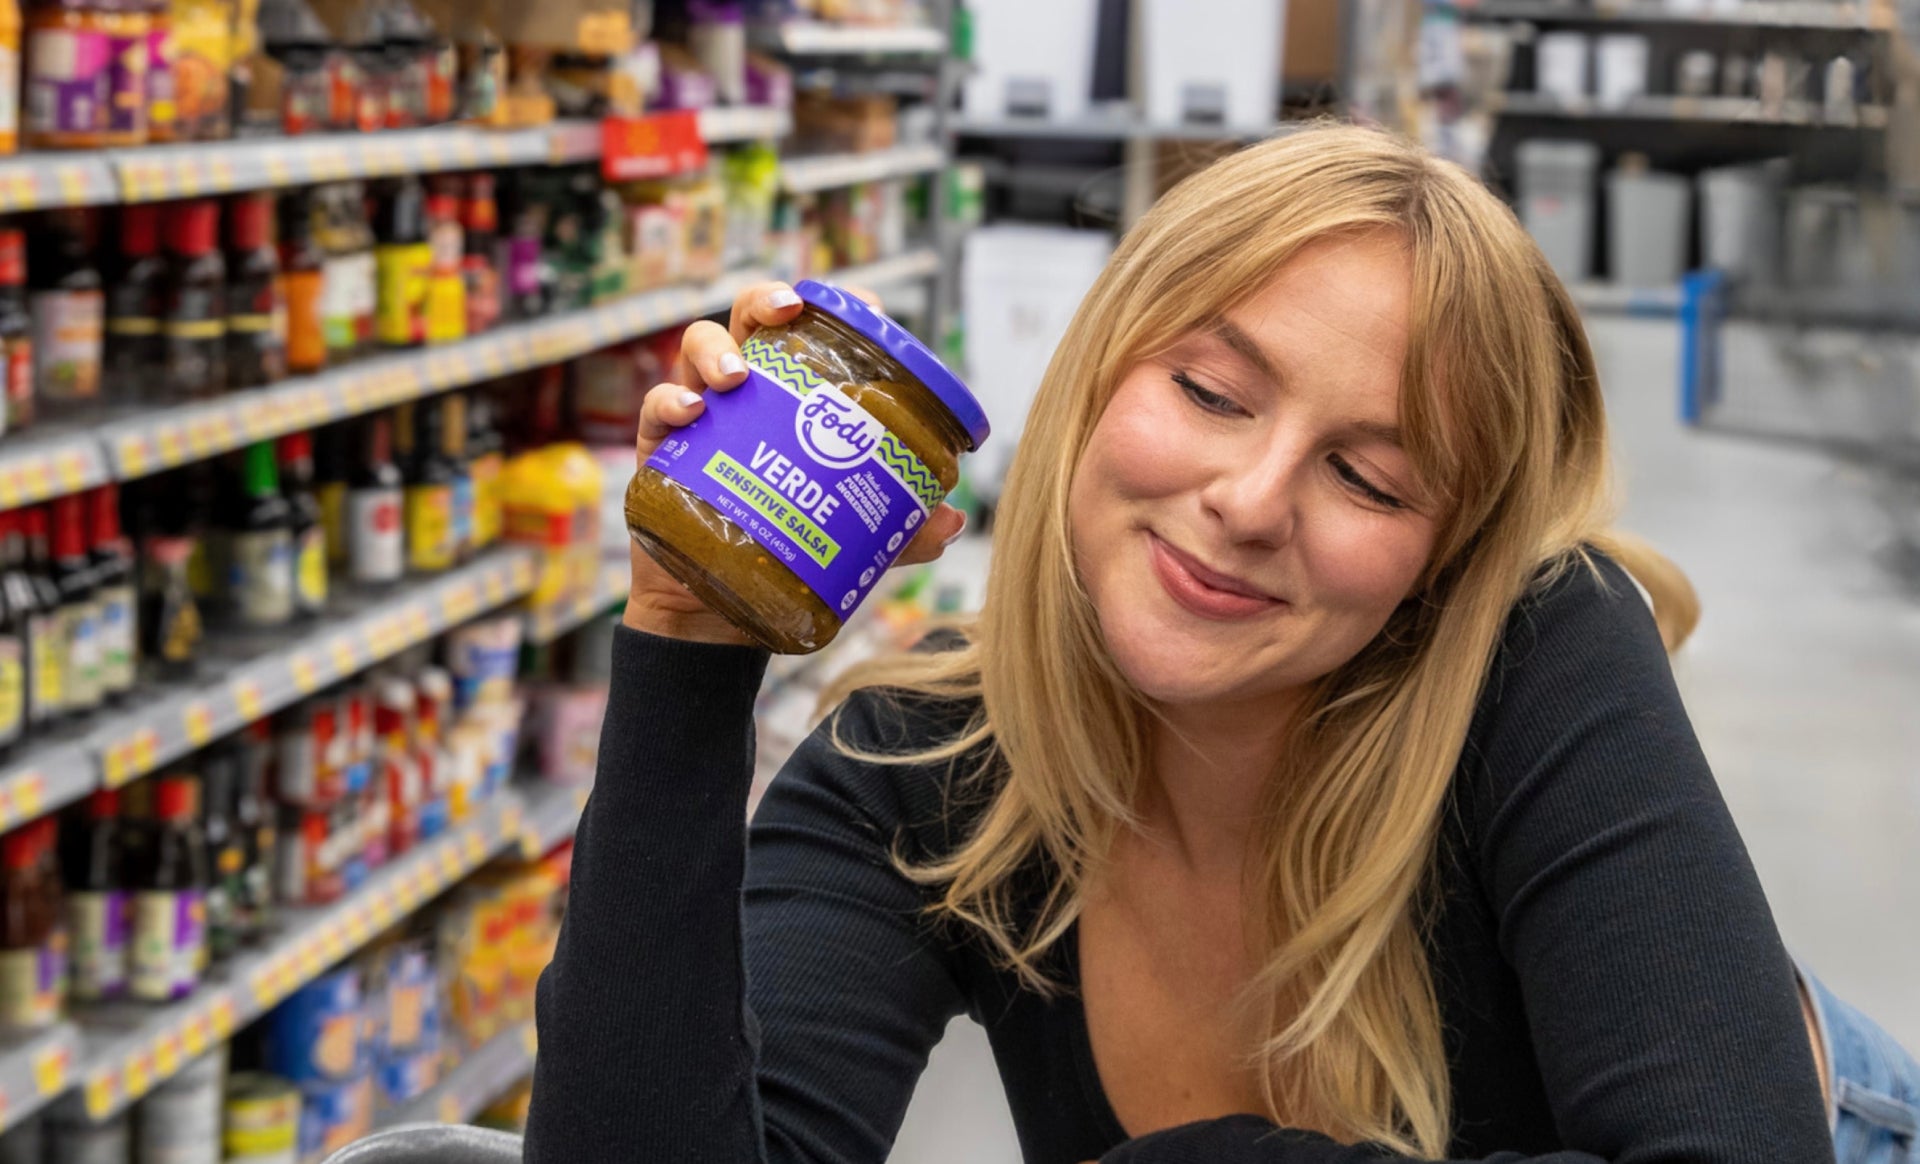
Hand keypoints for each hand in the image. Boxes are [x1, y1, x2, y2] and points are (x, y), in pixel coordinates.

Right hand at [624, 280, 968, 642]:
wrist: (719, 609)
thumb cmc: (786, 548)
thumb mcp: (852, 540)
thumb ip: (900, 531)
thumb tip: (950, 521)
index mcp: (792, 395)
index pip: (811, 333)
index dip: (835, 307)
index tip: (866, 306)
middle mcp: (746, 392)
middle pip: (748, 319)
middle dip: (765, 300)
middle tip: (787, 310)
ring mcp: (702, 415)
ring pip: (697, 347)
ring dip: (715, 350)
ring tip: (735, 377)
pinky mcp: (663, 449)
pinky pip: (657, 411)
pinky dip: (669, 402)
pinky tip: (691, 413)